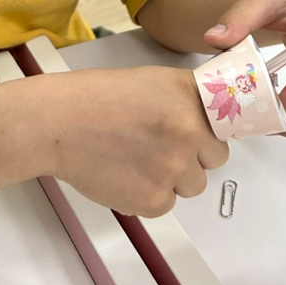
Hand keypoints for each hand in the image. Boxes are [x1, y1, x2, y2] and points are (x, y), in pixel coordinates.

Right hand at [47, 66, 228, 216]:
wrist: (60, 122)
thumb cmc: (98, 96)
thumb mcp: (154, 80)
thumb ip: (188, 97)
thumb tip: (210, 114)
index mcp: (191, 102)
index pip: (226, 127)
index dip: (208, 130)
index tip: (197, 133)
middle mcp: (189, 135)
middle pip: (214, 160)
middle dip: (193, 155)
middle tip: (159, 144)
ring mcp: (173, 171)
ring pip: (190, 185)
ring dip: (172, 177)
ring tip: (137, 157)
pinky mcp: (153, 200)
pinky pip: (165, 204)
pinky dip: (148, 195)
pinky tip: (125, 173)